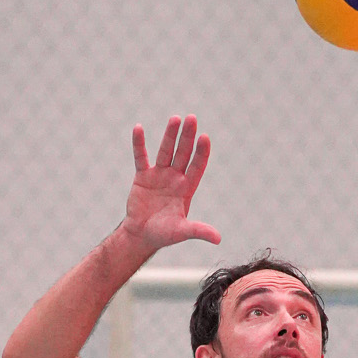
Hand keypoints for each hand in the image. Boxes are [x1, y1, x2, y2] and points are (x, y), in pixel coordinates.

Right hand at [122, 115, 220, 254]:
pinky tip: (138, 128)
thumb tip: (218, 239)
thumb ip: (199, 231)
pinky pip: (141, 157)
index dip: (201, 153)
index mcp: (186, 188)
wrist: (141, 235)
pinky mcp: (143, 176)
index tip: (204, 137)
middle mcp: (175, 178)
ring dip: (169, 135)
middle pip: (183, 153)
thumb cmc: (164, 234)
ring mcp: (159, 175)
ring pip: (165, 150)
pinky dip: (139, 144)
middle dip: (187, 137)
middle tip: (192, 118)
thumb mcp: (182, 232)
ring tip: (175, 118)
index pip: (197, 166)